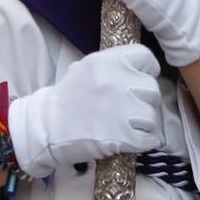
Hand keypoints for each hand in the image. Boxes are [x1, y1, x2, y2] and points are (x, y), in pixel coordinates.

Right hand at [8, 44, 162, 178]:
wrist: (47, 129)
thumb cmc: (67, 99)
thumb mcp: (85, 68)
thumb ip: (112, 66)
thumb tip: (138, 71)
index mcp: (108, 61)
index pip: (146, 58)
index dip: (146, 71)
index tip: (139, 81)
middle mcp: (118, 81)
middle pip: (152, 89)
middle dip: (145, 101)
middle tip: (131, 108)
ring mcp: (123, 110)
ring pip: (153, 115)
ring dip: (144, 123)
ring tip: (128, 126)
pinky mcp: (124, 136)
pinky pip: (150, 138)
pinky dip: (144, 141)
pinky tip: (130, 140)